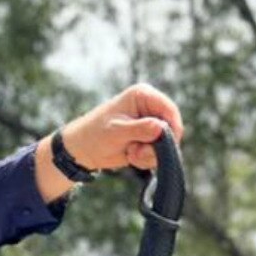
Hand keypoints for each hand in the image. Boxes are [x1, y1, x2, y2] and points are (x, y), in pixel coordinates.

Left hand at [60, 83, 184, 172]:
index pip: (169, 109)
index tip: (165, 144)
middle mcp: (149, 108)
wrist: (83, 150)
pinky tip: (131, 156)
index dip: (172, 127)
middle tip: (137, 153)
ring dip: (150, 154)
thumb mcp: (116, 131)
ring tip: (131, 154)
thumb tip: (161, 128)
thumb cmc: (95, 134)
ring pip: (166, 144)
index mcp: (143, 96)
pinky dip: (147, 159)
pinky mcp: (147, 140)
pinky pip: (158, 153)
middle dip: (157, 145)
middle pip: (171, 128)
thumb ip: (139, 129)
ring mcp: (149, 125)